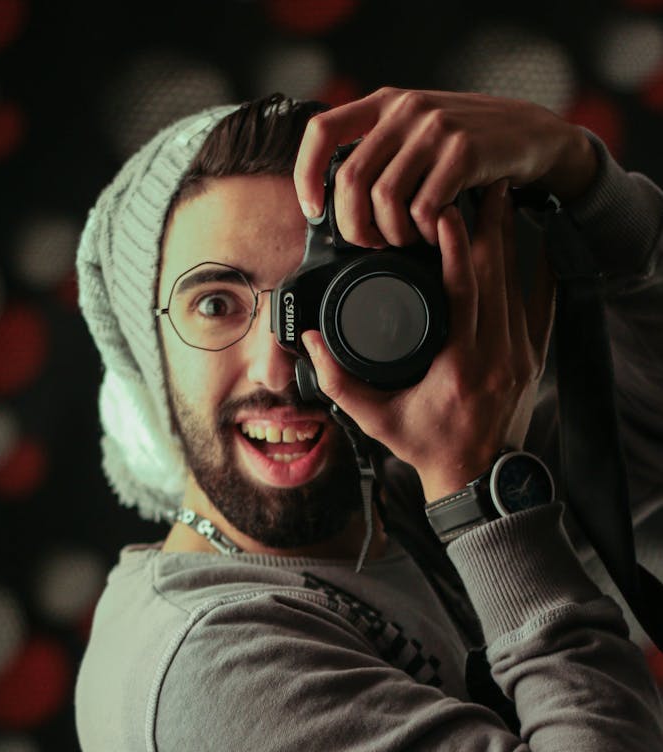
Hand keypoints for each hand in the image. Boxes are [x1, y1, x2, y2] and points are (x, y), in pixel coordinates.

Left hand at [294, 87, 597, 245]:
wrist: (530, 134)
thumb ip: (379, 156)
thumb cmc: (464, 149)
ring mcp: (435, 128)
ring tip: (408, 239)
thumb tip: (332, 207)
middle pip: (350, 178)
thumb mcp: (415, 138)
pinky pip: (425, 208)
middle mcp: (405, 109)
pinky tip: (436, 234)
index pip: (322, 132)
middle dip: (353, 225)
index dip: (308, 176)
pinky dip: (426, 233)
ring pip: (385, 198)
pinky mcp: (465, 152)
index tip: (314, 211)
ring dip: (392, 234)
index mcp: (384, 104)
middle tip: (372, 244)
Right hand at [301, 182, 555, 501]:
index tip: (444, 207)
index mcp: (462, 365)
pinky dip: (528, 265)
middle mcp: (498, 354)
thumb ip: (338, 381)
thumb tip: (309, 340)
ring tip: (495, 196)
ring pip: (518, 281)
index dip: (457, 243)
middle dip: (488, 222)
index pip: (465, 288)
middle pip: (498, 272)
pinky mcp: (531, 356)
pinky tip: (525, 235)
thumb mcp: (375, 419)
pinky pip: (535, 300)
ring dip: (507, 237)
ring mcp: (520, 354)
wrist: (477, 479)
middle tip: (478, 179)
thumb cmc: (427, 448)